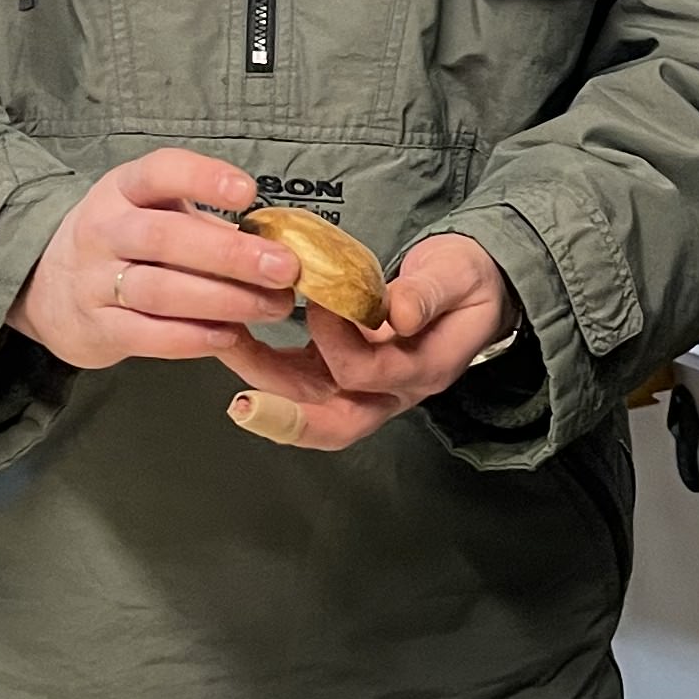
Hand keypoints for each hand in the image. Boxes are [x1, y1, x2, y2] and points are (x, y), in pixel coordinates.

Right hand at [10, 151, 299, 366]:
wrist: (47, 288)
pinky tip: (229, 335)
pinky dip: (191, 338)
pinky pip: (146, 335)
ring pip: (160, 290)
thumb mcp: (153, 213)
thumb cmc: (127, 244)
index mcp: (123, 189)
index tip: (248, 193)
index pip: (160, 172)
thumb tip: (276, 244)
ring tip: (272, 307)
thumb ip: (205, 224)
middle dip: (230, 253)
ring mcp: (93, 281)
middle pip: (165, 237)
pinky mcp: (95, 328)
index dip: (203, 178)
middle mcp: (103, 230)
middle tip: (284, 267)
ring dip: (223, 300)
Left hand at [212, 231, 510, 450]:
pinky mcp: (342, 370)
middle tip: (243, 403)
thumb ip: (429, 293)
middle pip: (333, 423)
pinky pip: (299, 381)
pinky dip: (265, 364)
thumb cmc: (465, 280)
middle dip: (284, 416)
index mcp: (423, 370)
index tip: (322, 299)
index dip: (339, 340)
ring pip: (307, 404)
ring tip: (226, 347)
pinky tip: (237, 338)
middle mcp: (390, 391)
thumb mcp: (458, 275)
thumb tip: (398, 313)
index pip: (369, 373)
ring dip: (263, 381)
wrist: (472, 286)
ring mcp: (364, 386)